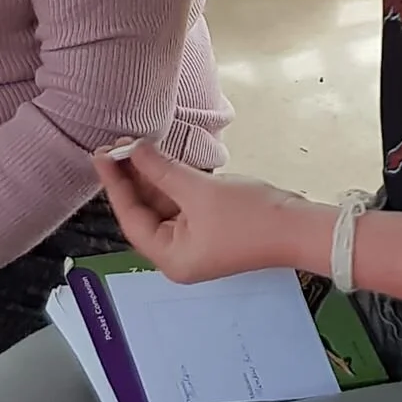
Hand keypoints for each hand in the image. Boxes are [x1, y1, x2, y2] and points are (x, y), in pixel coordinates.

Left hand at [93, 141, 332, 284]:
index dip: (114, 184)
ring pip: (161, 205)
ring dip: (150, 176)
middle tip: (118, 143)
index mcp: (171, 257)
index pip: (130, 218)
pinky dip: (170, 181)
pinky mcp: (209, 227)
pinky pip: (180, 203)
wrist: (300, 227)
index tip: (101, 154)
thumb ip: (161, 169)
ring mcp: (195, 241)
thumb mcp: (199, 190)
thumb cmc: (250, 216)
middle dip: (132, 178)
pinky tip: (159, 157)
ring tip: (135, 144)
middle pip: (144, 212)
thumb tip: (132, 149)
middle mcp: (178, 254)